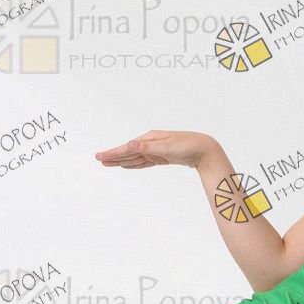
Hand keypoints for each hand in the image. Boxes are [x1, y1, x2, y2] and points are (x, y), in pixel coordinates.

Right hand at [95, 130, 218, 170]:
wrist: (205, 150)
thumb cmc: (187, 146)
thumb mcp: (166, 147)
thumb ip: (147, 148)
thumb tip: (129, 144)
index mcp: (150, 139)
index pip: (127, 148)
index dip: (113, 153)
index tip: (100, 157)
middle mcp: (151, 143)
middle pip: (128, 152)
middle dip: (113, 156)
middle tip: (98, 159)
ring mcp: (156, 150)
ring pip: (135, 157)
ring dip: (121, 160)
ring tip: (108, 163)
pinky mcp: (162, 158)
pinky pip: (144, 161)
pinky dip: (134, 164)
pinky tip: (127, 164)